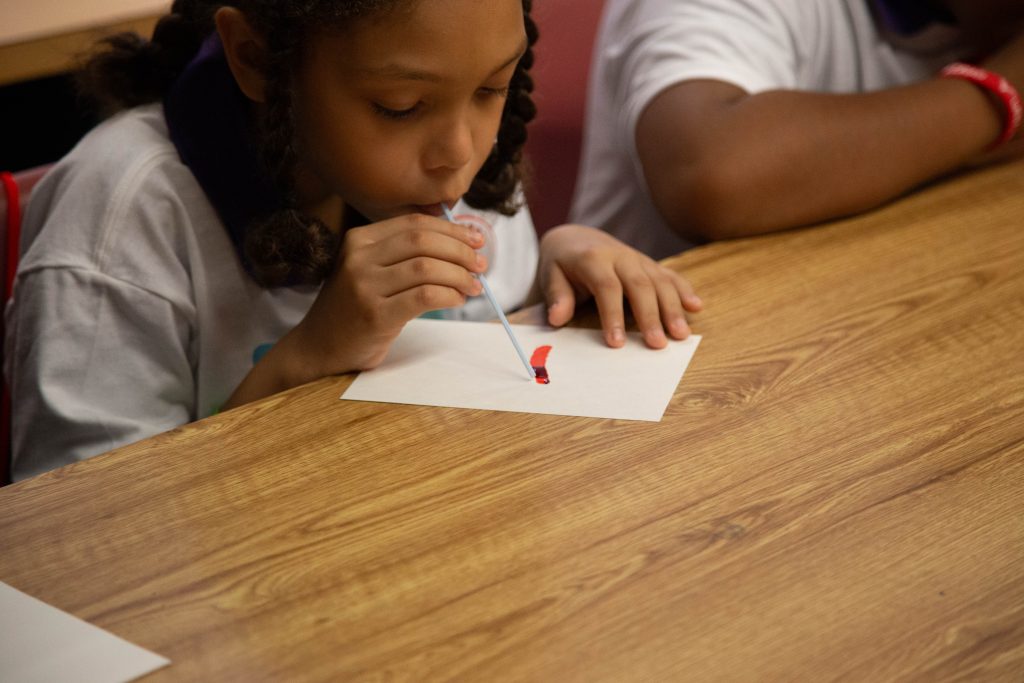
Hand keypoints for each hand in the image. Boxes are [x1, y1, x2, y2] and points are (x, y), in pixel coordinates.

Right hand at [292, 213, 486, 374]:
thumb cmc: (353, 309)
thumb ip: (402, 254)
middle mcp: (358, 258)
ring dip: (459, 275)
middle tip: (480, 264)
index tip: (476, 239)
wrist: (318, 347)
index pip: (415, 223)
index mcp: (359, 239)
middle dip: (460, 250)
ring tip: (473, 286)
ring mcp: (364, 286)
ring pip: (427, 267)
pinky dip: (448, 295)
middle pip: (423, 240)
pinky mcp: (375, 315)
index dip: (451, 229)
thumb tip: (459, 242)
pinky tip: (456, 300)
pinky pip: (424, 296)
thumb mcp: (369, 270)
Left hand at [538, 224, 702, 348]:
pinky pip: (670, 275)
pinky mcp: (649, 264)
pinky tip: (696, 307)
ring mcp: (638, 259)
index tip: (617, 343)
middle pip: (640, 285)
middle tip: (657, 344)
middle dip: (651, 316)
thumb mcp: (551, 275)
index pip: (607, 287)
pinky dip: (684, 290)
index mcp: (594, 259)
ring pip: (660, 281)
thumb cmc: (562, 264)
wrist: (575, 238)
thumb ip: (557, 296)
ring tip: (681, 334)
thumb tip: (557, 318)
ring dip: (673, 308)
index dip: (613, 315)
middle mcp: (620, 256)